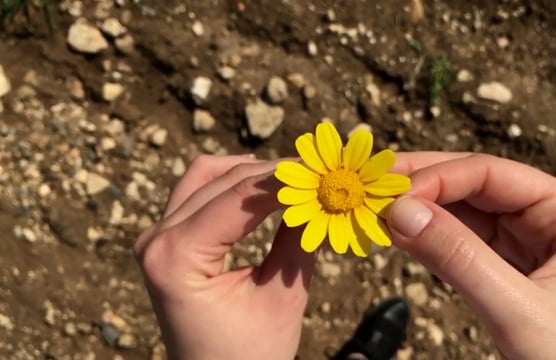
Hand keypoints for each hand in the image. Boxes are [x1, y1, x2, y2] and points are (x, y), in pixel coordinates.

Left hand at [134, 155, 314, 359]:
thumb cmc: (248, 355)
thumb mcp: (282, 300)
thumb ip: (299, 241)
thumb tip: (321, 193)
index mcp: (176, 258)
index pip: (239, 196)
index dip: (285, 177)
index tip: (323, 167)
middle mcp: (156, 239)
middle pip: (222, 178)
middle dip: (273, 172)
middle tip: (318, 172)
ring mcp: (156, 237)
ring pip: (207, 175)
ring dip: (252, 172)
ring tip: (295, 180)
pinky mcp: (166, 239)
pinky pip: (199, 192)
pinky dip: (235, 185)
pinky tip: (268, 191)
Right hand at [387, 153, 555, 358]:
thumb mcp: (519, 310)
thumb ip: (459, 259)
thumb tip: (401, 213)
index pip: (492, 175)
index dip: (437, 178)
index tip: (393, 194)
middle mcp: (547, 217)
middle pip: (472, 185)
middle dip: (422, 185)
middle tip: (374, 183)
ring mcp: (524, 241)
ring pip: (461, 212)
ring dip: (419, 210)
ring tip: (377, 206)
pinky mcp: (505, 267)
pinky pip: (459, 242)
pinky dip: (427, 237)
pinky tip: (398, 232)